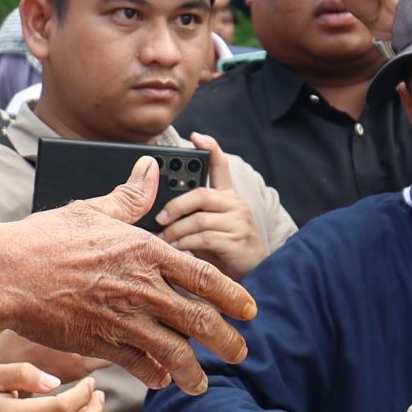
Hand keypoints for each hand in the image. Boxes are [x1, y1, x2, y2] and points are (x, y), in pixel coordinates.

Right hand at [0, 158, 257, 393]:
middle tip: (240, 352)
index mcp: (146, 251)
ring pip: (176, 351)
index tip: (249, 310)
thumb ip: (130, 197)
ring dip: (195, 371)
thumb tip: (151, 169)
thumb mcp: (92, 210)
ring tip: (202, 384)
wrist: (8, 273)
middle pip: (200, 319)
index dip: (233, 296)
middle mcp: (142, 286)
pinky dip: (155, 374)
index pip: (205, 276)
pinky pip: (140, 364)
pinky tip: (163, 379)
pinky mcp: (102, 341)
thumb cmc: (45, 238)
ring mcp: (124, 317)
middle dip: (227, 341)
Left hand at [155, 135, 270, 277]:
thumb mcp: (207, 227)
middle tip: (158, 216)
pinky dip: (185, 244)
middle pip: (200, 193)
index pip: (220, 165)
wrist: (253, 275)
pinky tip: (175, 249)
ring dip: (175, 230)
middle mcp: (235, 204)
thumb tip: (157, 209)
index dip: (209, 147)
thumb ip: (190, 214)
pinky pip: (204, 237)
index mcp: (227, 196)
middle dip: (175, 205)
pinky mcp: (237, 240)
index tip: (195, 136)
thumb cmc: (224, 251)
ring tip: (162, 238)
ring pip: (199, 218)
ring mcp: (238, 221)